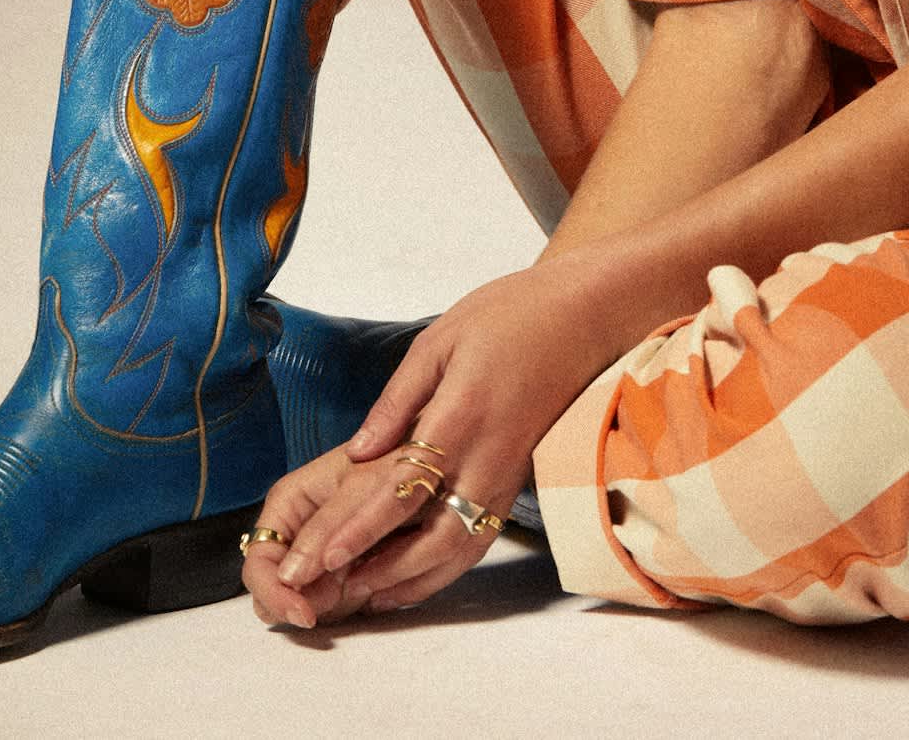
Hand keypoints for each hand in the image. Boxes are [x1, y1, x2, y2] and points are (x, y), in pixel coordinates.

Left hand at [242, 256, 620, 627]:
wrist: (588, 317)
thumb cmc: (513, 314)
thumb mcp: (442, 338)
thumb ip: (399, 398)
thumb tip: (359, 451)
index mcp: (463, 414)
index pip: (405, 485)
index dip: (360, 525)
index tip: (321, 555)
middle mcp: (489, 456)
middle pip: (432, 534)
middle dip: (377, 566)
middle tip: (325, 585)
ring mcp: (509, 473)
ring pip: (462, 547)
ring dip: (412, 577)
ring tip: (363, 594)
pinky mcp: (520, 479)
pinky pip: (482, 537)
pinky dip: (447, 566)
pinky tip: (415, 574)